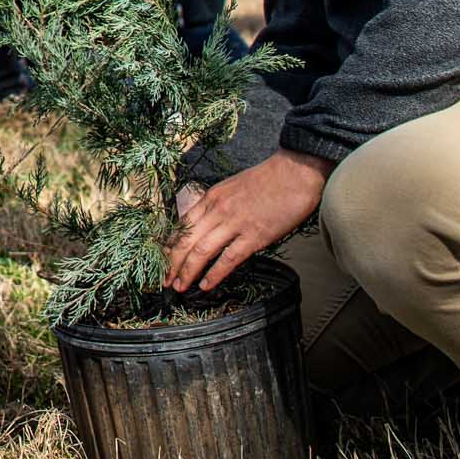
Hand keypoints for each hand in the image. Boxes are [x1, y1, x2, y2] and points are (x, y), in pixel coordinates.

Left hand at [163, 149, 331, 292]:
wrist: (295, 171)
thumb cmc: (270, 178)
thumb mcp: (233, 186)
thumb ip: (219, 204)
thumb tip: (209, 222)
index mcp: (212, 197)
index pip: (182, 225)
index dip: (170, 246)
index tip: (164, 260)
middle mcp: (218, 210)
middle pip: (186, 241)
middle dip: (172, 264)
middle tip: (164, 280)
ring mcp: (235, 223)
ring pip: (201, 251)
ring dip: (187, 272)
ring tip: (180, 286)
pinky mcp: (254, 236)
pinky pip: (228, 258)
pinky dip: (215, 274)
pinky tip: (206, 285)